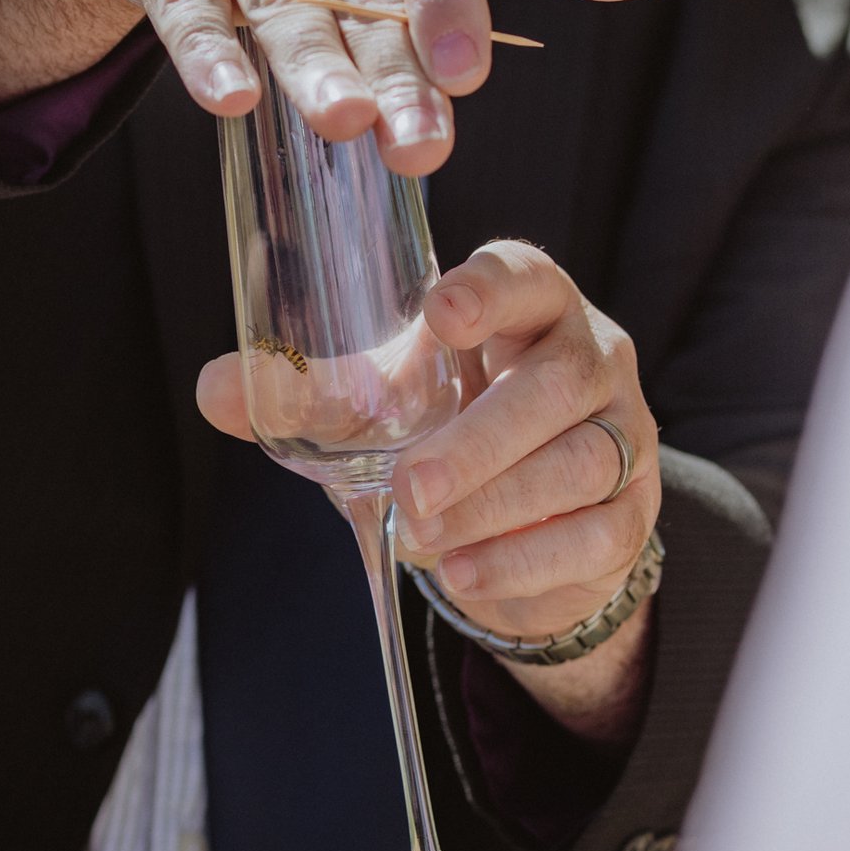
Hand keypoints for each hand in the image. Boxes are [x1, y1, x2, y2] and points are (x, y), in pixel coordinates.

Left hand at [199, 241, 657, 741]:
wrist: (526, 524)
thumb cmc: (450, 428)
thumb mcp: (385, 403)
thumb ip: (311, 394)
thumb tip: (216, 388)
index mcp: (531, 307)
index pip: (527, 277)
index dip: (491, 289)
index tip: (442, 314)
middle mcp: (592, 358)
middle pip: (558, 383)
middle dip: (482, 438)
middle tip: (411, 485)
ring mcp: (625, 435)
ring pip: (582, 462)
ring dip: (497, 506)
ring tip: (423, 536)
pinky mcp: (632, 514)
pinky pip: (594, 535)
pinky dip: (525, 561)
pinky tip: (464, 574)